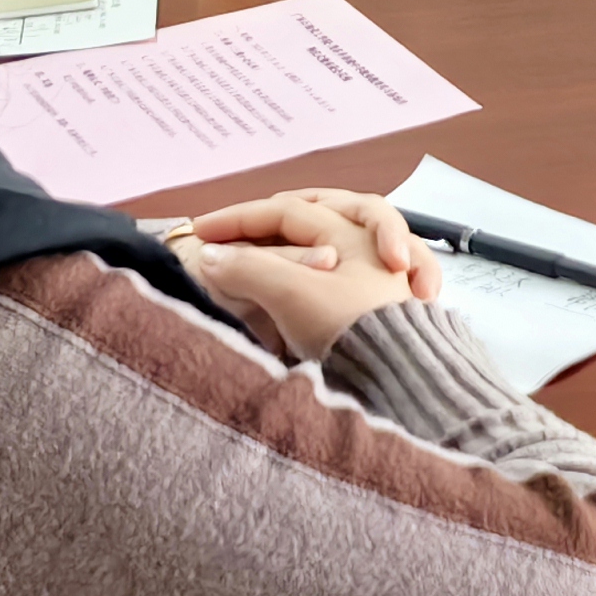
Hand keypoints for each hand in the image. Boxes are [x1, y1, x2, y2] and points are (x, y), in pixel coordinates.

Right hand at [173, 187, 435, 362]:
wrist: (396, 384)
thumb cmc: (350, 332)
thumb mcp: (291, 294)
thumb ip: (248, 266)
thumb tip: (211, 256)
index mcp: (354, 231)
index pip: (286, 211)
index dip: (239, 218)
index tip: (199, 233)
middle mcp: (370, 243)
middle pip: (317, 211)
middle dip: (273, 217)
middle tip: (236, 227)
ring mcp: (376, 273)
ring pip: (331, 236)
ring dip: (294, 240)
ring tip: (261, 249)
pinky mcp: (372, 305)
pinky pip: (338, 268)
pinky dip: (310, 265)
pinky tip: (301, 277)